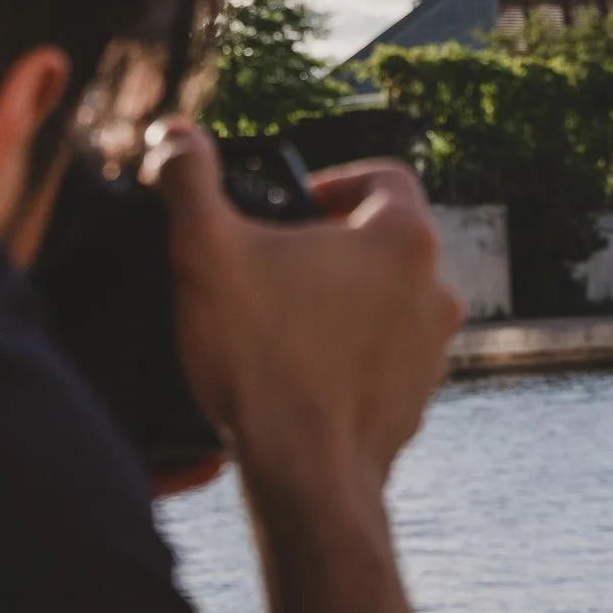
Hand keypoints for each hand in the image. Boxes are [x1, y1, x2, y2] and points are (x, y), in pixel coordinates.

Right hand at [145, 123, 463, 486]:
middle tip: (276, 264)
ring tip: (284, 320)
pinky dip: (351, 353)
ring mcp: (434, 351)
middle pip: (386, 241)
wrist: (305, 477)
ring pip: (389, 301)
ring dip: (345, 301)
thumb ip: (189, 179)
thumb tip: (174, 136)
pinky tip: (299, 371)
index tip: (293, 206)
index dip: (333, 181)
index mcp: (403, 236)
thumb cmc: (262, 359)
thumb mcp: (205, 251)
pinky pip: (385, 357)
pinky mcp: (419, 400)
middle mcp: (438, 289)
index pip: (382, 176)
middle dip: (333, 245)